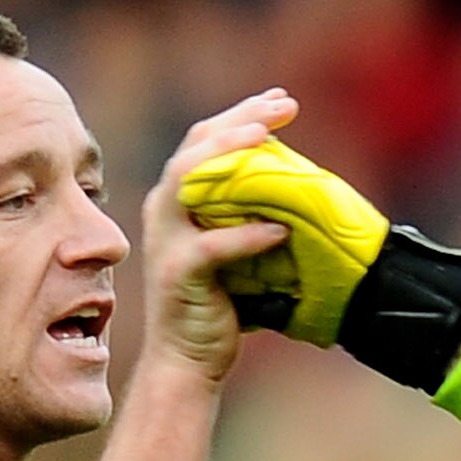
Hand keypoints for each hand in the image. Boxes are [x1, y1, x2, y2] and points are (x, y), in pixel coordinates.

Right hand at [140, 91, 303, 381]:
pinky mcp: (179, 273)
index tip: (280, 100)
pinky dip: (248, 236)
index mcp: (178, 201)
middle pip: (197, 147)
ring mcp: (167, 241)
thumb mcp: (236, 250)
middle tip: (283, 105)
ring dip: (231, 155)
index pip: (205, 141)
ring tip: (270, 140)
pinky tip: (280, 229)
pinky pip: (214, 246)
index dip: (241, 115)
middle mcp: (165, 212)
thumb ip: (250, 217)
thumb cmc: (219, 306)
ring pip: (190, 180)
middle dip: (240, 119)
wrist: (186, 360)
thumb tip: (296, 188)